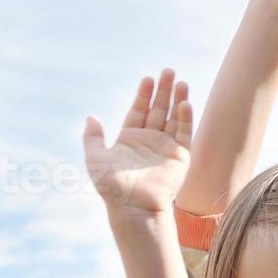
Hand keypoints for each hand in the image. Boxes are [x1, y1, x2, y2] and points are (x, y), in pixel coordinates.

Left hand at [83, 70, 192, 220]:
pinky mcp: (180, 156)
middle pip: (158, 109)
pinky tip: (185, 104)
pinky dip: (186, 118)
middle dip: (163, 90)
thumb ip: (92, 137)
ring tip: (182, 82)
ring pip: (173, 118)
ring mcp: (165, 147)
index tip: (148, 79)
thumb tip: (91, 116)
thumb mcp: (94, 158)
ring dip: (178, 100)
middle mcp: (149, 140)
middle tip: (169, 71)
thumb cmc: (112, 186)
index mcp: (129, 138)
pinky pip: (184, 133)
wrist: (133, 207)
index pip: (139, 109)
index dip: (143, 94)